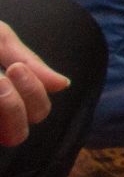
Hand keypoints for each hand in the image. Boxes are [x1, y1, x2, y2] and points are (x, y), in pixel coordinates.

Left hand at [0, 20, 69, 147]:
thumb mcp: (1, 39)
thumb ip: (33, 63)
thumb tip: (65, 86)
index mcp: (10, 93)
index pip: (36, 111)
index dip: (33, 94)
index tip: (16, 68)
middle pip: (19, 133)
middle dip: (17, 106)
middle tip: (2, 79)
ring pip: (10, 136)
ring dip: (8, 110)